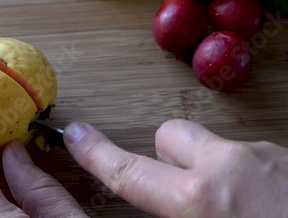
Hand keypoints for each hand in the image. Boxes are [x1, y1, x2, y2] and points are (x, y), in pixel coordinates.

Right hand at [64, 119, 287, 217]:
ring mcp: (266, 157)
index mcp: (201, 202)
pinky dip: (251, 175)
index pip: (129, 172)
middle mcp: (229, 168)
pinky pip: (253, 156)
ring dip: (214, 168)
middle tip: (184, 187)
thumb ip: (178, 214)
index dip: (95, 154)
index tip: (76, 135)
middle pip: (169, 135)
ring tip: (241, 206)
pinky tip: (271, 205)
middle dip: (168, 156)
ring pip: (216, 146)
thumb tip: (157, 201)